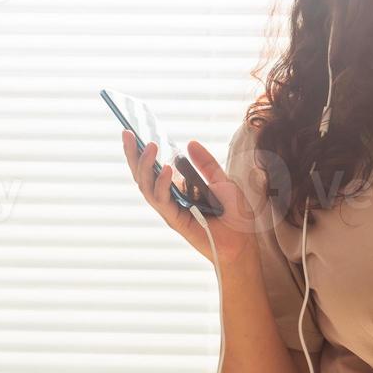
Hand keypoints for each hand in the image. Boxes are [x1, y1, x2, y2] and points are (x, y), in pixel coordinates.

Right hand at [120, 129, 255, 266]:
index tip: (132, 130)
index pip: (153, 168)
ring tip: (150, 145)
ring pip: (147, 187)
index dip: (141, 151)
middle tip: (128, 133)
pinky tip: (165, 169)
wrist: (244, 243)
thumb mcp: (224, 182)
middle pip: (143, 176)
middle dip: (133, 154)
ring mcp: (170, 210)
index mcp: (178, 188)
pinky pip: (162, 200)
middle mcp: (170, 198)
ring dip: (146, 165)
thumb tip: (189, 142)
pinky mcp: (175, 220)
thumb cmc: (234, 215)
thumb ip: (207, 165)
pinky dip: (162, 184)